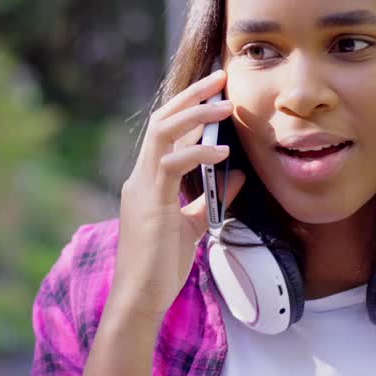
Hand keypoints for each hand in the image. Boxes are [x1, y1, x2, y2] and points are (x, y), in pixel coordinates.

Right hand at [110, 68, 246, 325]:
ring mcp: (142, 187)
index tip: (214, 89)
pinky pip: (172, 165)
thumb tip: (236, 173)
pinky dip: (197, 153)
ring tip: (225, 105)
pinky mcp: (150, 203)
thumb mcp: (193, 224)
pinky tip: (222, 152)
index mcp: (148, 179)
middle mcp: (140, 176)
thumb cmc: (161, 265)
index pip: (165, 130)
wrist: (140, 297)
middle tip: (221, 78)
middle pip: (162, 120)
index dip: (188, 106)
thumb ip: (210, 197)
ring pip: (163, 133)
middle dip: (191, 96)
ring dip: (195, 115)